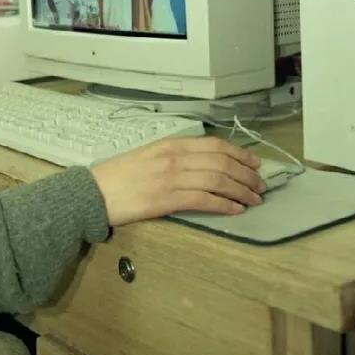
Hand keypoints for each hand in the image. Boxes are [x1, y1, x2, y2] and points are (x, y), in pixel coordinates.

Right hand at [90, 137, 264, 226]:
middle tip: (260, 185)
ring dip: (241, 191)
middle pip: (221, 163)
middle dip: (246, 174)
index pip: (213, 145)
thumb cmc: (118, 176)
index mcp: (170, 145)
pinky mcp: (166, 199)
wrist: (93, 193)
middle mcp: (173, 158)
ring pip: (217, 180)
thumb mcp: (148, 156)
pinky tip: (235, 210)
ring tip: (254, 200)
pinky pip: (204, 200)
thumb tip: (202, 165)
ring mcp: (171, 178)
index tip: (255, 163)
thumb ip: (174, 157)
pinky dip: (224, 205)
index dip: (239, 154)